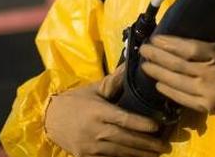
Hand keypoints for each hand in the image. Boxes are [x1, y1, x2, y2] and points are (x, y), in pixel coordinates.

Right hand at [44, 67, 170, 156]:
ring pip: (119, 152)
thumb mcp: (93, 90)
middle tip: (164, 146)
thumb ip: (113, 82)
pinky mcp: (86, 156)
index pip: (123, 118)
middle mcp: (94, 130)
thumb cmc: (75, 102)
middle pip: (125, 138)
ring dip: (139, 154)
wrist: (49, 119)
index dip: (141, 124)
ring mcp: (90, 146)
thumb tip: (131, 66)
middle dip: (146, 144)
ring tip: (155, 154)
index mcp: (97, 111)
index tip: (157, 127)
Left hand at [138, 28, 214, 119]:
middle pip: (177, 65)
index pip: (188, 49)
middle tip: (143, 49)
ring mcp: (208, 93)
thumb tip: (204, 13)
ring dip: (158, 73)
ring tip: (145, 65)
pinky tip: (158, 84)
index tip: (156, 38)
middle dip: (157, 57)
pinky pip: (182, 99)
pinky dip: (168, 91)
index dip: (169, 44)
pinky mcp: (207, 107)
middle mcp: (211, 75)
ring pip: (176, 83)